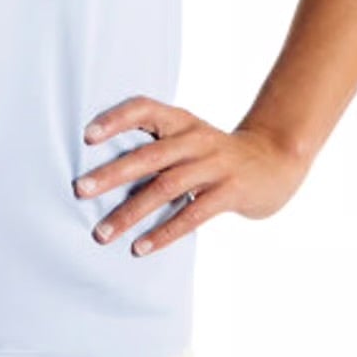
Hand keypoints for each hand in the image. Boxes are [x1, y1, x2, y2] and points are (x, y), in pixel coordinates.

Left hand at [75, 97, 311, 254]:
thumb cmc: (216, 155)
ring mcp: (216, 165)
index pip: (144, 109)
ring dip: (131, 212)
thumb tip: (100, 172)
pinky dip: (164, 232)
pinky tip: (140, 247)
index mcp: (181, 121)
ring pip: (166, 187)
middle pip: (149, 155)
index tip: (86, 136)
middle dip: (111, 174)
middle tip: (80, 190)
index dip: (115, 119)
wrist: (276, 161)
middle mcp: (196, 138)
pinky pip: (193, 214)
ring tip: (102, 233)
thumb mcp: (189, 139)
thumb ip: (155, 147)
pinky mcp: (231, 191)